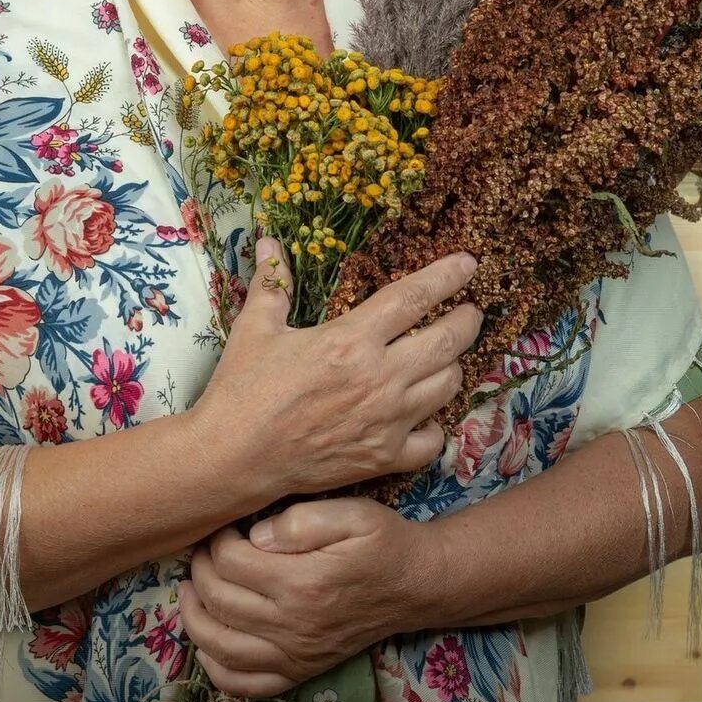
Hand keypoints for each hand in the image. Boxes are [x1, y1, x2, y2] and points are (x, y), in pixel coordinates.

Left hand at [179, 498, 440, 698]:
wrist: (415, 585)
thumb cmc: (382, 543)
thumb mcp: (353, 513)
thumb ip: (302, 519)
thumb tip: (257, 535)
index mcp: (303, 582)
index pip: (230, 563)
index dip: (218, 541)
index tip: (226, 528)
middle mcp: (294, 625)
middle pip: (218, 600)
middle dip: (200, 570)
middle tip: (206, 551)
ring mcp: (295, 654)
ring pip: (219, 645)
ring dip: (194, 616)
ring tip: (193, 589)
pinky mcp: (299, 671)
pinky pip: (243, 683)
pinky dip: (215, 665)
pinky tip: (212, 639)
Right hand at [189, 237, 483, 499]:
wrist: (231, 459)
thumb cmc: (241, 391)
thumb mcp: (255, 329)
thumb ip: (273, 284)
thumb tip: (271, 242)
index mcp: (350, 339)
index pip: (413, 297)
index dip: (446, 276)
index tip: (468, 264)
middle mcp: (379, 378)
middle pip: (447, 340)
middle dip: (467, 320)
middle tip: (470, 311)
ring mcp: (386, 421)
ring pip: (447, 386)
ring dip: (453, 366)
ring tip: (448, 356)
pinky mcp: (384, 458)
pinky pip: (433, 440)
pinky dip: (436, 426)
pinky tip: (426, 416)